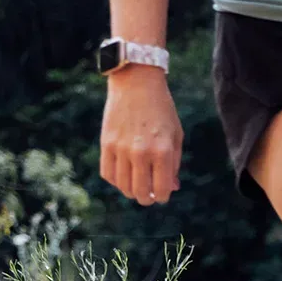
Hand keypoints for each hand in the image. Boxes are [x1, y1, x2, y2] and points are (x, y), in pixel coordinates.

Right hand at [100, 66, 182, 204]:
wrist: (136, 82)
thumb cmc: (162, 110)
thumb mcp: (175, 136)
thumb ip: (174, 164)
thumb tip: (171, 188)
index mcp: (163, 152)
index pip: (162, 190)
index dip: (163, 197)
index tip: (162, 193)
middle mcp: (141, 153)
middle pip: (141, 193)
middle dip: (147, 198)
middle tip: (149, 194)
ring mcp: (121, 148)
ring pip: (123, 186)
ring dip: (131, 191)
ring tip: (136, 185)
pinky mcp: (106, 143)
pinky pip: (107, 174)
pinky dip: (115, 180)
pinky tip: (123, 174)